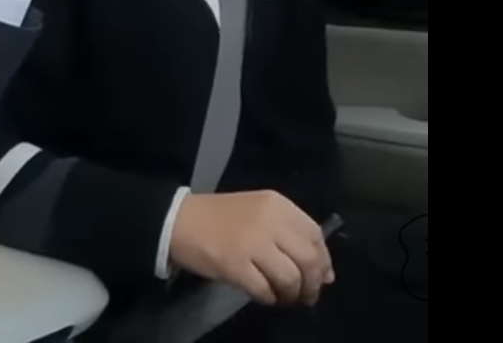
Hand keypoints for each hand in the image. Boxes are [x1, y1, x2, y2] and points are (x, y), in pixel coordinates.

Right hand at [169, 191, 334, 305]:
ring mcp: (251, 243)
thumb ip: (293, 236)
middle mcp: (269, 221)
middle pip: (308, 260)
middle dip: (312, 284)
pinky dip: (268, 298)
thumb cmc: (220, 217)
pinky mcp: (234, 264)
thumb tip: (326, 274)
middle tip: (306, 295)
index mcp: (277, 204)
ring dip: (291, 294)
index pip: (316, 236)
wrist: (176, 220)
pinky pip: (264, 289)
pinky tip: (263, 295)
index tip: (319, 276)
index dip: (323, 261)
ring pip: (290, 278)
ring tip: (284, 297)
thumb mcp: (260, 213)